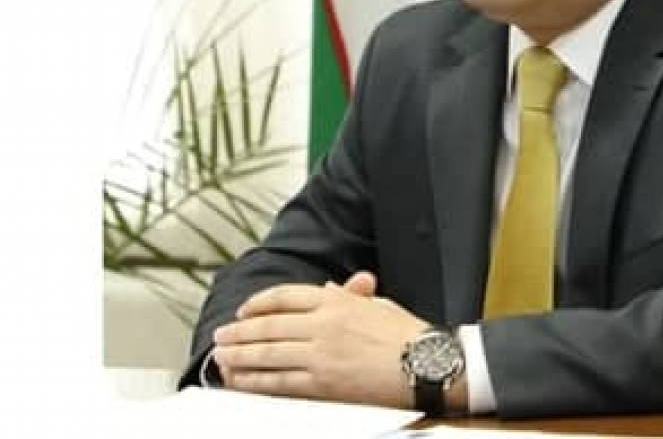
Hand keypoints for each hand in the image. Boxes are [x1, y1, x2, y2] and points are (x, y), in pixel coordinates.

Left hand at [211, 271, 427, 406]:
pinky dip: (255, 382)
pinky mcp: (323, 384)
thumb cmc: (408, 335)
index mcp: (338, 301)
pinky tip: (241, 380)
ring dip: (240, 356)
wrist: (428, 364)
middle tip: (222, 335)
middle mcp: (325, 324)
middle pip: (269, 325)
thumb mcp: (376, 305)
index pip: (285, 296)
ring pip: (268, 354)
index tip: (244, 310)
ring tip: (222, 357)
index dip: (259, 303)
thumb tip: (324, 291)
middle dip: (240, 331)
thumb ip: (347, 297)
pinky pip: (279, 383)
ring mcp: (321, 355)